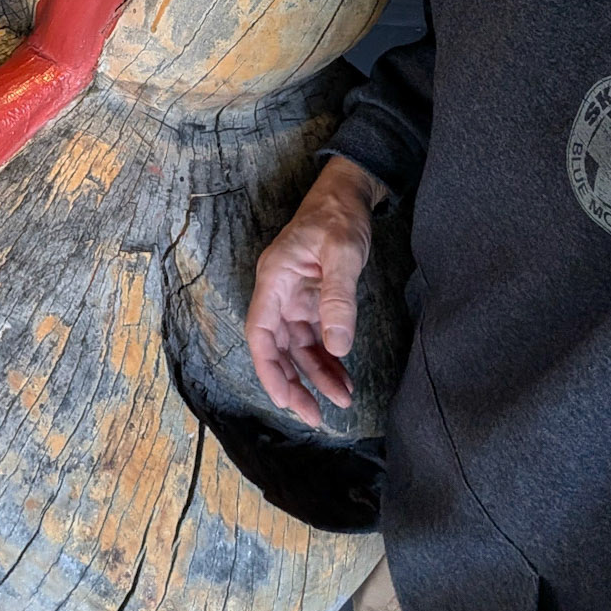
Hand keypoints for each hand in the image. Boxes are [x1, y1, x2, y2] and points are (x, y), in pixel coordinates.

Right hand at [245, 156, 381, 428]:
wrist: (348, 193)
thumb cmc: (338, 216)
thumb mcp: (342, 254)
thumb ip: (338, 300)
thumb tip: (337, 347)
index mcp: (275, 279)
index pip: (261, 333)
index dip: (269, 369)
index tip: (286, 399)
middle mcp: (280, 292)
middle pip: (279, 348)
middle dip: (294, 383)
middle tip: (316, 416)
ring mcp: (297, 297)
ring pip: (300, 347)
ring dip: (317, 374)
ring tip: (343, 399)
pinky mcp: (314, 298)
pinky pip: (317, 336)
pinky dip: (329, 358)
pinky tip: (344, 377)